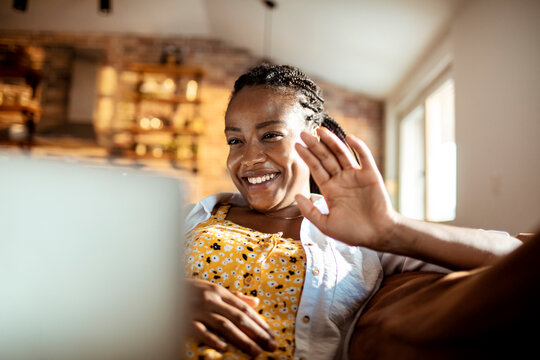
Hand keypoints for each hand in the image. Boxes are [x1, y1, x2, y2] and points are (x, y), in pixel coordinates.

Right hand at [186, 279, 276, 355]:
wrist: (161, 288)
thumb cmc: (188, 290)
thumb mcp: (211, 288)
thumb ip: (234, 296)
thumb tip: (256, 303)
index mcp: (218, 291)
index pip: (244, 308)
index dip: (259, 322)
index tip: (270, 334)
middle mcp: (210, 299)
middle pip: (238, 317)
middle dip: (257, 333)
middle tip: (270, 346)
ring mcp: (197, 309)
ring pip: (224, 325)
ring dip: (242, 340)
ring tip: (255, 352)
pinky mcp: (184, 319)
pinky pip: (199, 330)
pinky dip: (211, 339)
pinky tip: (223, 348)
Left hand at [295, 127, 397, 249]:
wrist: (378, 235)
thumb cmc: (353, 232)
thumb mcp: (326, 225)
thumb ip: (310, 211)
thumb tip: (296, 196)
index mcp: (330, 189)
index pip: (316, 168)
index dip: (306, 157)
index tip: (296, 145)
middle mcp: (341, 179)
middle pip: (326, 158)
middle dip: (314, 146)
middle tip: (303, 133)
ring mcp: (356, 175)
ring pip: (341, 154)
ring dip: (331, 141)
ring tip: (320, 130)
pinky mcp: (371, 174)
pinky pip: (364, 157)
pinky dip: (358, 147)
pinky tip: (349, 138)